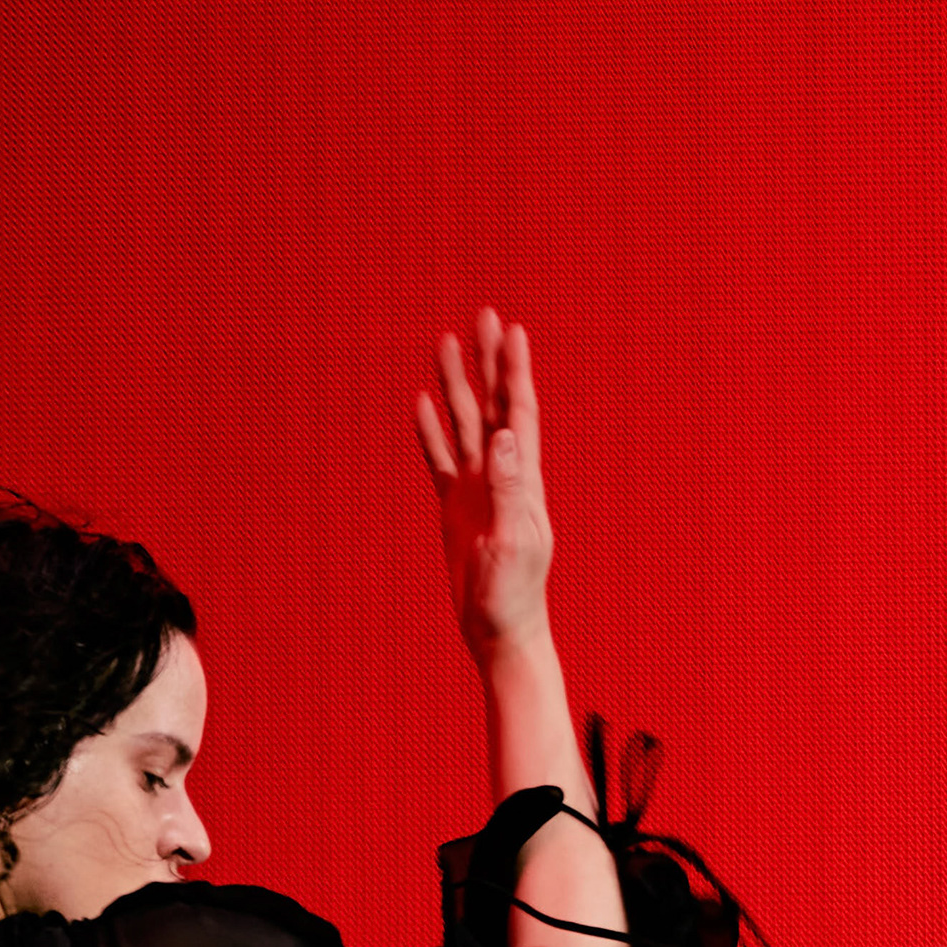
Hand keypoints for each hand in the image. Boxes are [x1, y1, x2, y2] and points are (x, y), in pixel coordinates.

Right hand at [416, 311, 559, 661]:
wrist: (499, 629)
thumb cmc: (512, 593)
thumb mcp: (512, 539)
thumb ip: (510, 487)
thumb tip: (505, 435)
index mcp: (522, 478)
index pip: (518, 412)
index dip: (514, 371)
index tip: (510, 331)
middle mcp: (502, 475)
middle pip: (492, 406)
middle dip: (488, 362)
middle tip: (482, 316)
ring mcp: (477, 489)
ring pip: (465, 425)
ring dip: (457, 386)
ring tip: (446, 345)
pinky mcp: (457, 508)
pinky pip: (441, 460)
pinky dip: (433, 432)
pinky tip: (424, 405)